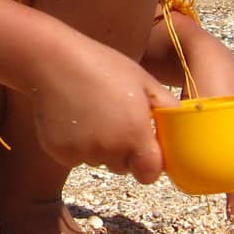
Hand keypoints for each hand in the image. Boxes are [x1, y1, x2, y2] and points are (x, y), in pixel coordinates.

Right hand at [28, 34, 170, 184]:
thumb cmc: (103, 65)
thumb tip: (180, 129)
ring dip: (98, 146)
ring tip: (91, 111)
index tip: (143, 146)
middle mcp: (109, 150)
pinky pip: (74, 157)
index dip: (148, 162)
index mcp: (135, 135)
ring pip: (97, 161)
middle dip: (122, 151)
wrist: (53, 60)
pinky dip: (75, 144)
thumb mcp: (143, 81)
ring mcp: (82, 153)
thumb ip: (166, 108)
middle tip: (113, 118)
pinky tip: (72, 116)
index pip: (149, 174)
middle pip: (122, 167)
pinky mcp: (59, 152)